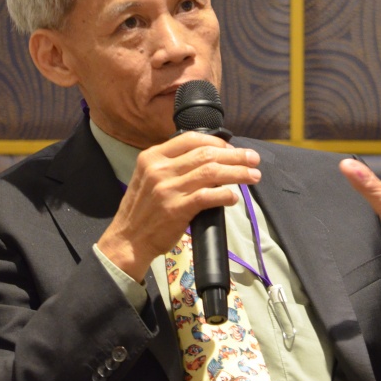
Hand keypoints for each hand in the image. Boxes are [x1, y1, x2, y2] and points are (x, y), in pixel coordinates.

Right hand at [97, 132, 261, 281]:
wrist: (127, 240)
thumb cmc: (142, 210)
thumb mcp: (148, 178)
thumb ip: (172, 166)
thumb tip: (209, 161)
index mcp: (152, 157)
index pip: (191, 139)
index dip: (217, 142)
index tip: (232, 149)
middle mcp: (159, 169)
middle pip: (206, 154)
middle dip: (235, 155)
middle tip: (253, 159)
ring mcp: (168, 189)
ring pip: (211, 172)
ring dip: (237, 173)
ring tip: (253, 176)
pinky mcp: (176, 209)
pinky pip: (208, 196)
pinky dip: (225, 195)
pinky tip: (234, 197)